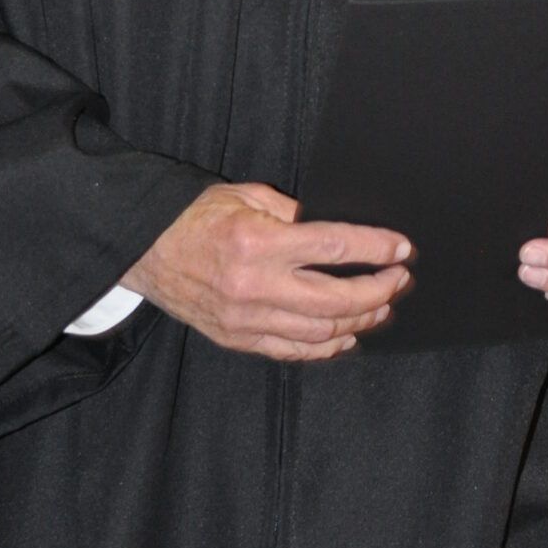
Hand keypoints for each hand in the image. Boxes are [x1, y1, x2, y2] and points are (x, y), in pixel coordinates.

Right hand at [125, 180, 412, 361]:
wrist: (145, 250)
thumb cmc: (195, 217)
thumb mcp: (247, 197)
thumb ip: (294, 214)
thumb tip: (338, 232)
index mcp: (260, 242)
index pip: (335, 247)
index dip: (376, 248)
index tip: (402, 249)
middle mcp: (256, 285)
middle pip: (337, 299)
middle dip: (378, 290)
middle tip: (399, 280)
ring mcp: (247, 318)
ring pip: (321, 332)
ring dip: (359, 321)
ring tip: (381, 307)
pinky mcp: (238, 338)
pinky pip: (293, 350)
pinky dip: (326, 347)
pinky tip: (346, 336)